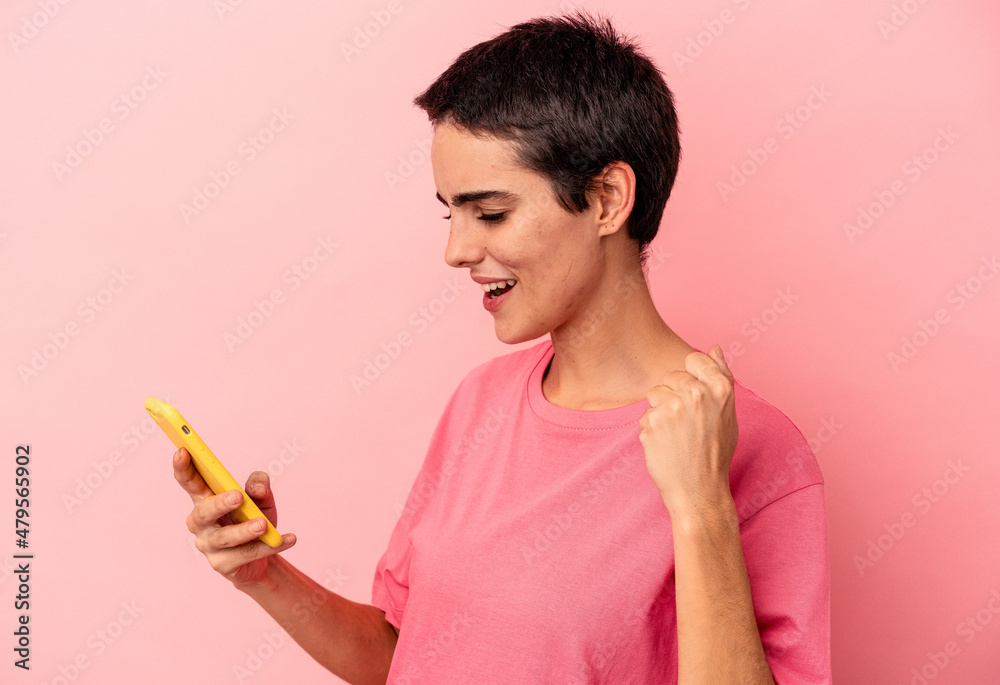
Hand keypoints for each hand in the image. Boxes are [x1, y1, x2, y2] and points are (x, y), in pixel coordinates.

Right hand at [173, 447, 295, 588]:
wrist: (265, 554)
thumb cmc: (255, 518)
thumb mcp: (262, 499)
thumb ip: (259, 486)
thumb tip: (257, 488)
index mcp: (206, 499)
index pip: (190, 482)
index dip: (183, 468)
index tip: (182, 451)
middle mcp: (202, 523)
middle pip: (203, 512)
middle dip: (219, 503)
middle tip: (238, 496)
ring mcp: (209, 546)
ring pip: (224, 537)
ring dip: (245, 530)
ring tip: (264, 524)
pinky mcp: (223, 565)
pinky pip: (245, 555)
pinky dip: (268, 546)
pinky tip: (287, 539)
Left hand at [638, 345, 737, 515]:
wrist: (699, 491)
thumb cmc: (715, 453)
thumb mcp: (728, 413)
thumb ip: (721, 376)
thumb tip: (715, 346)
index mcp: (720, 388)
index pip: (694, 358)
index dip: (691, 376)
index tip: (694, 397)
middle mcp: (696, 393)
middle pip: (671, 376)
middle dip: (674, 396)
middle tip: (687, 425)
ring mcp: (673, 406)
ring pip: (655, 394)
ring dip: (660, 412)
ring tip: (676, 436)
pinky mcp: (653, 421)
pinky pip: (645, 416)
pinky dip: (651, 430)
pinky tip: (666, 446)